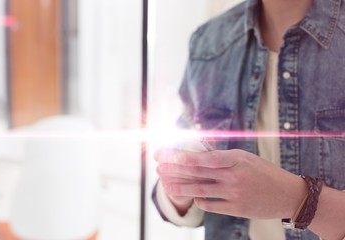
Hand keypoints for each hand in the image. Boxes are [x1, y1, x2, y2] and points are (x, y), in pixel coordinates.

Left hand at [154, 148, 306, 218]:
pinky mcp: (236, 209)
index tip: (167, 154)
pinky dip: (199, 200)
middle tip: (158, 165)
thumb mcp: (246, 157)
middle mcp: (233, 176)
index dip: (183, 157)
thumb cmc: (265, 172)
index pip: (204, 157)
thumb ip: (223, 156)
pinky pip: (211, 205)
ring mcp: (234, 194)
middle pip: (198, 172)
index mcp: (236, 159)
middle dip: (175, 168)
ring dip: (180, 186)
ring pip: (200, 189)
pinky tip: (191, 197)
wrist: (289, 195)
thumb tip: (200, 153)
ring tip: (165, 183)